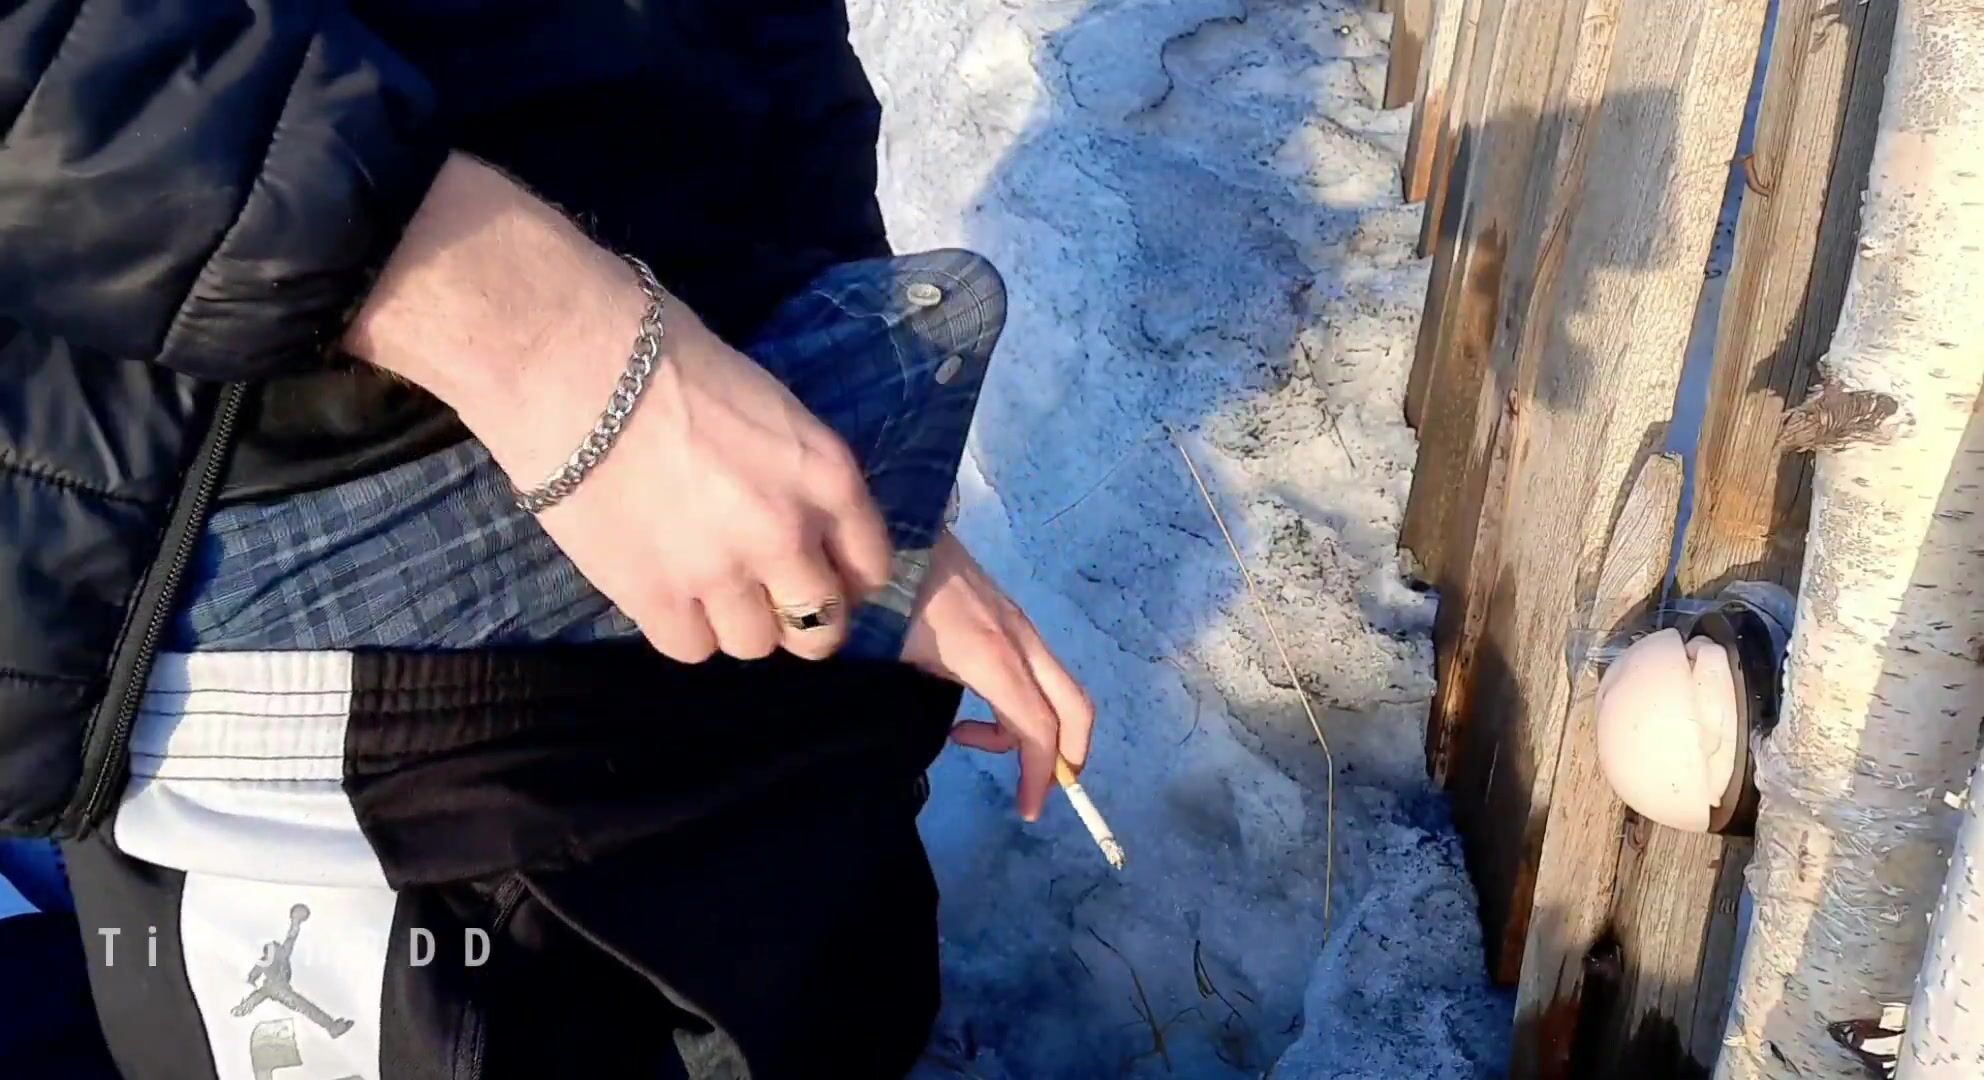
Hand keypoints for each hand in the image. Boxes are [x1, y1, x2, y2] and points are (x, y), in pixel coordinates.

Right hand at [348, 157, 892, 661]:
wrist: (571, 362)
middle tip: (771, 602)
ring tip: (706, 589)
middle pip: (822, 627)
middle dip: (803, 621)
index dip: (848, 580)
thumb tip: (799, 523)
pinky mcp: (653, 597)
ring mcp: (720, 572)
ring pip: (755, 645)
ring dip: (736, 623)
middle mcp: (786, 533)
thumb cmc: (666, 356)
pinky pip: (689, 648)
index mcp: (826, 475)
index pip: (871, 566)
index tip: (826, 578)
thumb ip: (795, 475)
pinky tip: (664, 593)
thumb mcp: (770, 407)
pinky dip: (681, 629)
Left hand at [902, 532, 1093, 820]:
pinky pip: (1037, 669)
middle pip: (1073, 706)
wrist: (886, 528)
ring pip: (1059, 687)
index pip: (1037, 727)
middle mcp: (1017, 639)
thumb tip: (914, 751)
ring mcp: (1017, 623)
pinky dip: (1027, 702)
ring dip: (1042, 729)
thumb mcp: (890, 657)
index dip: (1041, 775)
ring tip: (987, 744)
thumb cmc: (882, 596)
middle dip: (1069, 756)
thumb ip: (908, 706)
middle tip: (1038, 790)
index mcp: (991, 656)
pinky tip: (977, 709)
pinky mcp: (1008, 614)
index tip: (1028, 810)